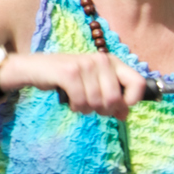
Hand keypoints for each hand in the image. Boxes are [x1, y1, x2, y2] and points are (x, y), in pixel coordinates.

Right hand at [11, 51, 149, 118]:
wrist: (36, 69)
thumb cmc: (68, 78)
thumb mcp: (94, 84)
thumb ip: (112, 96)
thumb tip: (125, 114)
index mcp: (112, 61)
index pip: (137, 82)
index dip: (132, 101)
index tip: (119, 108)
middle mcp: (101, 60)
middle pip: (115, 98)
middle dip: (104, 110)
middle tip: (94, 108)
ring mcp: (85, 65)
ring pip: (97, 102)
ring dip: (88, 109)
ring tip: (79, 102)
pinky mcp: (69, 73)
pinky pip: (82, 101)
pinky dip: (77, 107)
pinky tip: (72, 102)